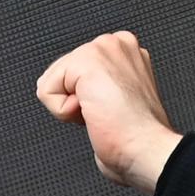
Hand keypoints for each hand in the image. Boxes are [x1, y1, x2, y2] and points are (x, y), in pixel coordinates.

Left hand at [36, 31, 183, 193]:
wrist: (148, 150)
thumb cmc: (139, 140)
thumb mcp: (119, 105)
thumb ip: (98, 91)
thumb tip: (78, 104)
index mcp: (127, 54)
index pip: (75, 72)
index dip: (86, 101)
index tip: (114, 112)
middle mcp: (117, 45)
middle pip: (60, 74)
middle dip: (76, 102)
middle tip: (109, 115)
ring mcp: (103, 49)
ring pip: (52, 81)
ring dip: (70, 109)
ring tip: (103, 114)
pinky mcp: (87, 60)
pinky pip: (46, 91)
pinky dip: (62, 112)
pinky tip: (94, 114)